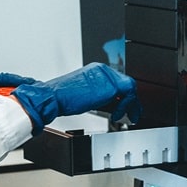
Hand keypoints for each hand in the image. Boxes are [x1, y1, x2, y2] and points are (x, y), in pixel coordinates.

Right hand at [10, 64, 140, 132]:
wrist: (53, 97)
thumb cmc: (63, 97)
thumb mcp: (85, 93)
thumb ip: (99, 95)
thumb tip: (112, 104)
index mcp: (96, 70)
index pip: (118, 80)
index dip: (124, 95)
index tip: (126, 105)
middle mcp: (103, 70)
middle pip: (126, 83)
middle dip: (131, 100)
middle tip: (133, 113)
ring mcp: (107, 77)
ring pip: (129, 88)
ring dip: (130, 104)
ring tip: (127, 116)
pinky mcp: (109, 87)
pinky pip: (127, 95)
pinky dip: (126, 106)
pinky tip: (117, 115)